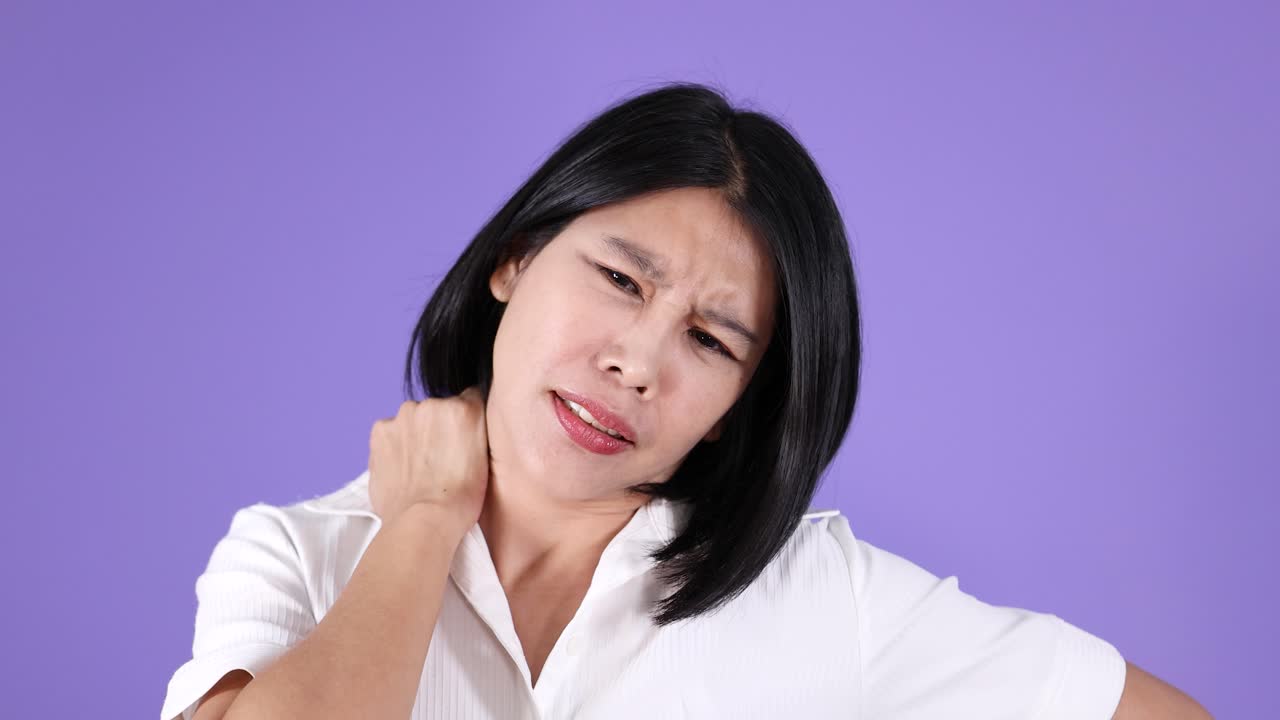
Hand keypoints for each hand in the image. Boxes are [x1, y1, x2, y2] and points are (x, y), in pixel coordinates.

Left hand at [368, 386, 490, 538]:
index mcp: (465, 409)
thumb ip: (476, 431)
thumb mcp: (486, 460)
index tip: (464, 439)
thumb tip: (467, 423)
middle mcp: (433, 404)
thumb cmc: (459, 500)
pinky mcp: (381, 430)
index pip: (470, 399)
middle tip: (443, 459)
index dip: (468, 421)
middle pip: (439, 408)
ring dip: (417, 434)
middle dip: (440, 427)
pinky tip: (404, 467)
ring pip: (414, 419)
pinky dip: (396, 444)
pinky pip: (391, 431)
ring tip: (421, 467)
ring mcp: (404, 416)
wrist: (422, 522)